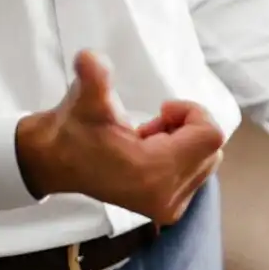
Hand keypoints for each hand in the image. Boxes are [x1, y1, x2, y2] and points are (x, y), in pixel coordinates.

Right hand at [15, 50, 225, 224]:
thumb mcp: (86, 99)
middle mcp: (167, 196)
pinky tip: (150, 156)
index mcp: (153, 171)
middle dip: (187, 128)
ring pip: (207, 160)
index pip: (210, 135)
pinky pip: (197, 175)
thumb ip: (93, 76)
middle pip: (212, 148)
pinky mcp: (170, 211)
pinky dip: (182, 158)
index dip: (192, 113)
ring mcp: (170, 207)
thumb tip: (90, 59)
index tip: (162, 109)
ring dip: (184, 143)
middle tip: (151, 127)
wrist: (56, 163)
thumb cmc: (74, 128)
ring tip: (147, 141)